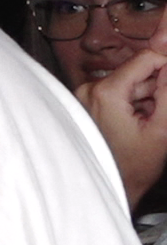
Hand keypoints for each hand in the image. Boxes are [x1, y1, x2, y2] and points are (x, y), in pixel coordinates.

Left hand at [76, 47, 166, 210]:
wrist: (112, 186)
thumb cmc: (134, 165)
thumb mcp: (162, 128)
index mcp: (105, 92)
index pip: (146, 58)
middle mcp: (89, 88)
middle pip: (137, 72)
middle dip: (156, 90)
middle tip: (156, 117)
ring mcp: (85, 95)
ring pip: (130, 82)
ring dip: (146, 98)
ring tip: (146, 124)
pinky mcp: (86, 102)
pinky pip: (119, 92)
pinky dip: (134, 103)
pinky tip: (136, 124)